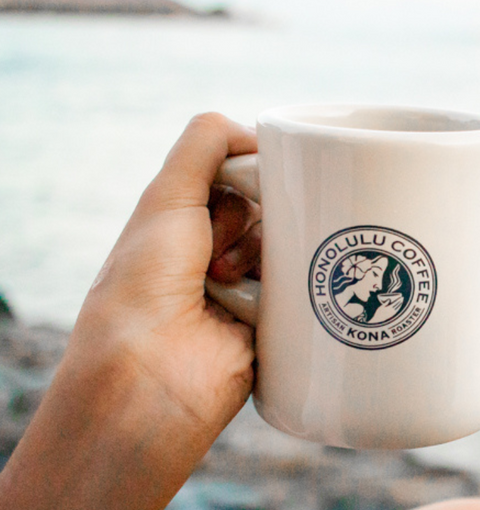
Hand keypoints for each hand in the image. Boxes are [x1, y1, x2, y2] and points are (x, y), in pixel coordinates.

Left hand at [0, 113, 256, 509]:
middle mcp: (216, 254)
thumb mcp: (166, 197)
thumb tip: (259, 133)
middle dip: (255, 219)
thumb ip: (205, 144)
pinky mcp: (275, 326)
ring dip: (266, 257)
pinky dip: (295, 292)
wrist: (153, 377)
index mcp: (185, 222)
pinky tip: (268, 303)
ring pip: (293, 247)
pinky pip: (307, 292)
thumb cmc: (143, 285)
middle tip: (220, 248)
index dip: (250, 175)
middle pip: (274, 209)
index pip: (242, 176)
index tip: (246, 186)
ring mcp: (248, 290)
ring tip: (230, 282)